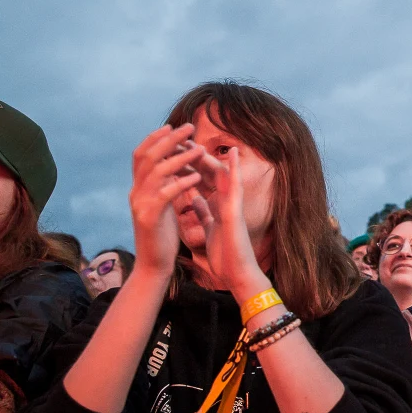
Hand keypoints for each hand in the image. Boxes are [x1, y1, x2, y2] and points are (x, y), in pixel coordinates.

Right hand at [128, 125, 204, 276]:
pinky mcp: (149, 218)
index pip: (141, 155)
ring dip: (180, 157)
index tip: (172, 126)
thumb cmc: (162, 236)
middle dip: (169, 139)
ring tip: (199, 149)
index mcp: (138, 188)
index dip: (155, 138)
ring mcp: (140, 204)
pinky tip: (197, 177)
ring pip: (157, 172)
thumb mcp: (161, 206)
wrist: (153, 265)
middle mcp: (135, 192)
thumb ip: (163, 186)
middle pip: (148, 156)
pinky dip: (182, 182)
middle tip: (189, 128)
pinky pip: (166, 194)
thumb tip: (173, 167)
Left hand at [189, 146, 267, 296]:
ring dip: (209, 156)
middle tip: (181, 139)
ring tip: (197, 140)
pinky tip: (234, 153)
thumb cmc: (225, 255)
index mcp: (215, 205)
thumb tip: (196, 200)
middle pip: (208, 173)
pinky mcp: (237, 211)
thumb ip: (204, 213)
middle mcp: (225, 201)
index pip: (200, 180)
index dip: (187, 165)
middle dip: (194, 156)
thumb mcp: (209, 229)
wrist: (238, 274)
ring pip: (221, 174)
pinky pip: (236, 187)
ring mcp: (233, 205)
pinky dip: (236, 169)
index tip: (173, 151)